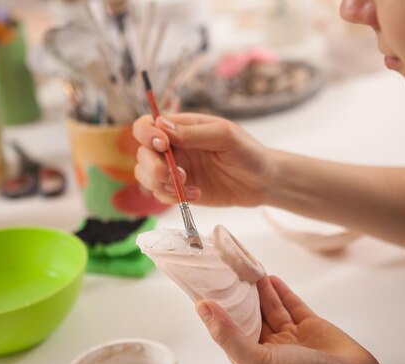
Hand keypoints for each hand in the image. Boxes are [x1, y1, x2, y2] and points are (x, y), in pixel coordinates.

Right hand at [132, 113, 275, 206]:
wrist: (262, 182)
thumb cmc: (248, 152)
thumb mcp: (226, 136)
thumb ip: (194, 133)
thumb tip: (162, 126)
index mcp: (181, 127)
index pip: (147, 125)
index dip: (146, 134)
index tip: (162, 145)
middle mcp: (173, 148)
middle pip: (142, 154)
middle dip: (152, 165)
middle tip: (173, 173)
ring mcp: (175, 170)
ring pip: (145, 176)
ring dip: (159, 183)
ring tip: (186, 186)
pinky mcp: (180, 191)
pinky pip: (160, 195)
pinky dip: (172, 197)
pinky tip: (196, 195)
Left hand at [195, 276, 404, 363]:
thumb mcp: (257, 359)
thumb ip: (228, 334)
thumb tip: (202, 309)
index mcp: (253, 356)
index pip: (229, 328)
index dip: (218, 308)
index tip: (206, 285)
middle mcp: (270, 346)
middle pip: (249, 314)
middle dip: (239, 294)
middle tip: (227, 270)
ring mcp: (291, 335)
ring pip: (270, 307)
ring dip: (258, 289)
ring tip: (245, 268)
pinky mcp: (310, 326)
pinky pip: (291, 304)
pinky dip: (280, 291)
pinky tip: (270, 278)